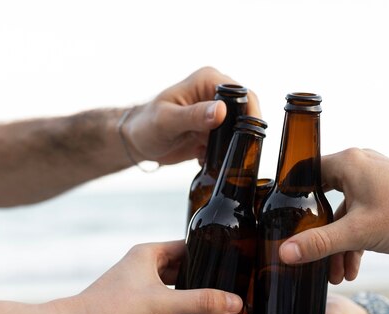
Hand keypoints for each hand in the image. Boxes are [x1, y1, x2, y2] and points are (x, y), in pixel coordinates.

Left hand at [51, 241, 243, 313]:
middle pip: (180, 272)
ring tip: (215, 313)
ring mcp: (135, 296)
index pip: (185, 247)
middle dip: (202, 282)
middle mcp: (141, 272)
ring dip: (188, 306)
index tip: (230, 262)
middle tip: (228, 290)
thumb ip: (200, 302)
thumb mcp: (161, 303)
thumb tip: (234, 302)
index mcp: (147, 256)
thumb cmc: (107, 311)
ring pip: (170, 297)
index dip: (207, 253)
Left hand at [123, 66, 260, 165]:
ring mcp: (217, 113)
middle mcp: (215, 93)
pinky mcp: (215, 130)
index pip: (242, 93)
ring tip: (215, 155)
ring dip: (233, 146)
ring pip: (241, 130)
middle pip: (247, 111)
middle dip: (244, 133)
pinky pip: (231, 142)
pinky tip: (205, 158)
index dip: (252, 112)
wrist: (136, 141)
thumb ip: (194, 116)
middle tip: (236, 151)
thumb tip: (221, 111)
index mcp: (207, 80)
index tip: (252, 134)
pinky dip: (224, 154)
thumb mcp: (167, 121)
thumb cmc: (145, 125)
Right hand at [279, 148, 388, 280]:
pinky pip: (360, 216)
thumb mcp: (358, 233)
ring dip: (339, 244)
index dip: (291, 198)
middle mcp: (358, 165)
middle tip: (310, 258)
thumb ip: (319, 244)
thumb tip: (284, 252)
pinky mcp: (385, 193)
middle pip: (323, 200)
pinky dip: (356, 240)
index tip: (282, 221)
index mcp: (347, 163)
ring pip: (344, 213)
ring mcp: (373, 179)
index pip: (304, 174)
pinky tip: (353, 268)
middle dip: (319, 235)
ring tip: (337, 275)